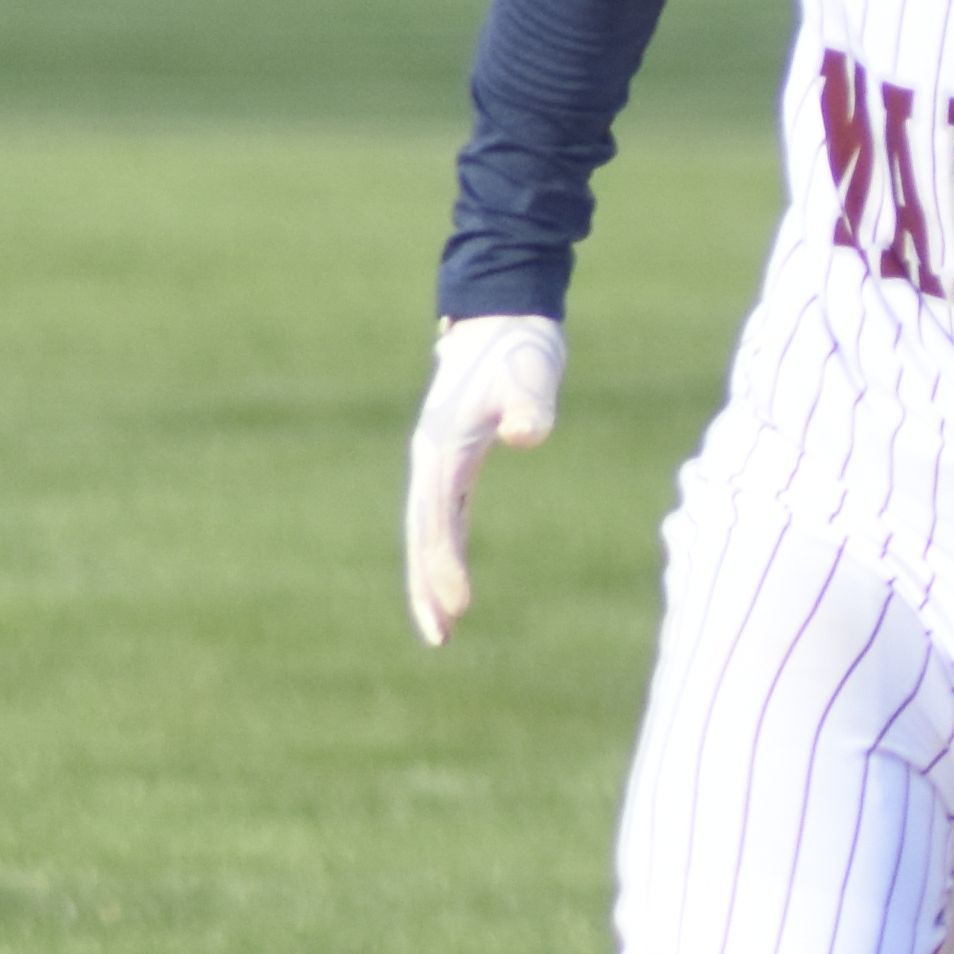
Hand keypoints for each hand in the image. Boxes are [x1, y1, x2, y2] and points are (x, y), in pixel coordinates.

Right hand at [401, 314, 564, 647]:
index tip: (461, 606)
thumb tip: (528, 435)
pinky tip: (451, 589)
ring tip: (442, 632)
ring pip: (425, 534)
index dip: (445, 564)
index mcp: (443, 446)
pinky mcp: (451, 465)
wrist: (502, 315)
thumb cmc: (520, 345)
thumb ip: (531, 405)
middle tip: (440, 638)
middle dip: (426, 587)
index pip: (439, 518)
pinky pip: (440, 523)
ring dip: (429, 581)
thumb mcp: (532, 371)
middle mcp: (430, 460)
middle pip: (420, 536)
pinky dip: (442, 557)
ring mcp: (436, 464)